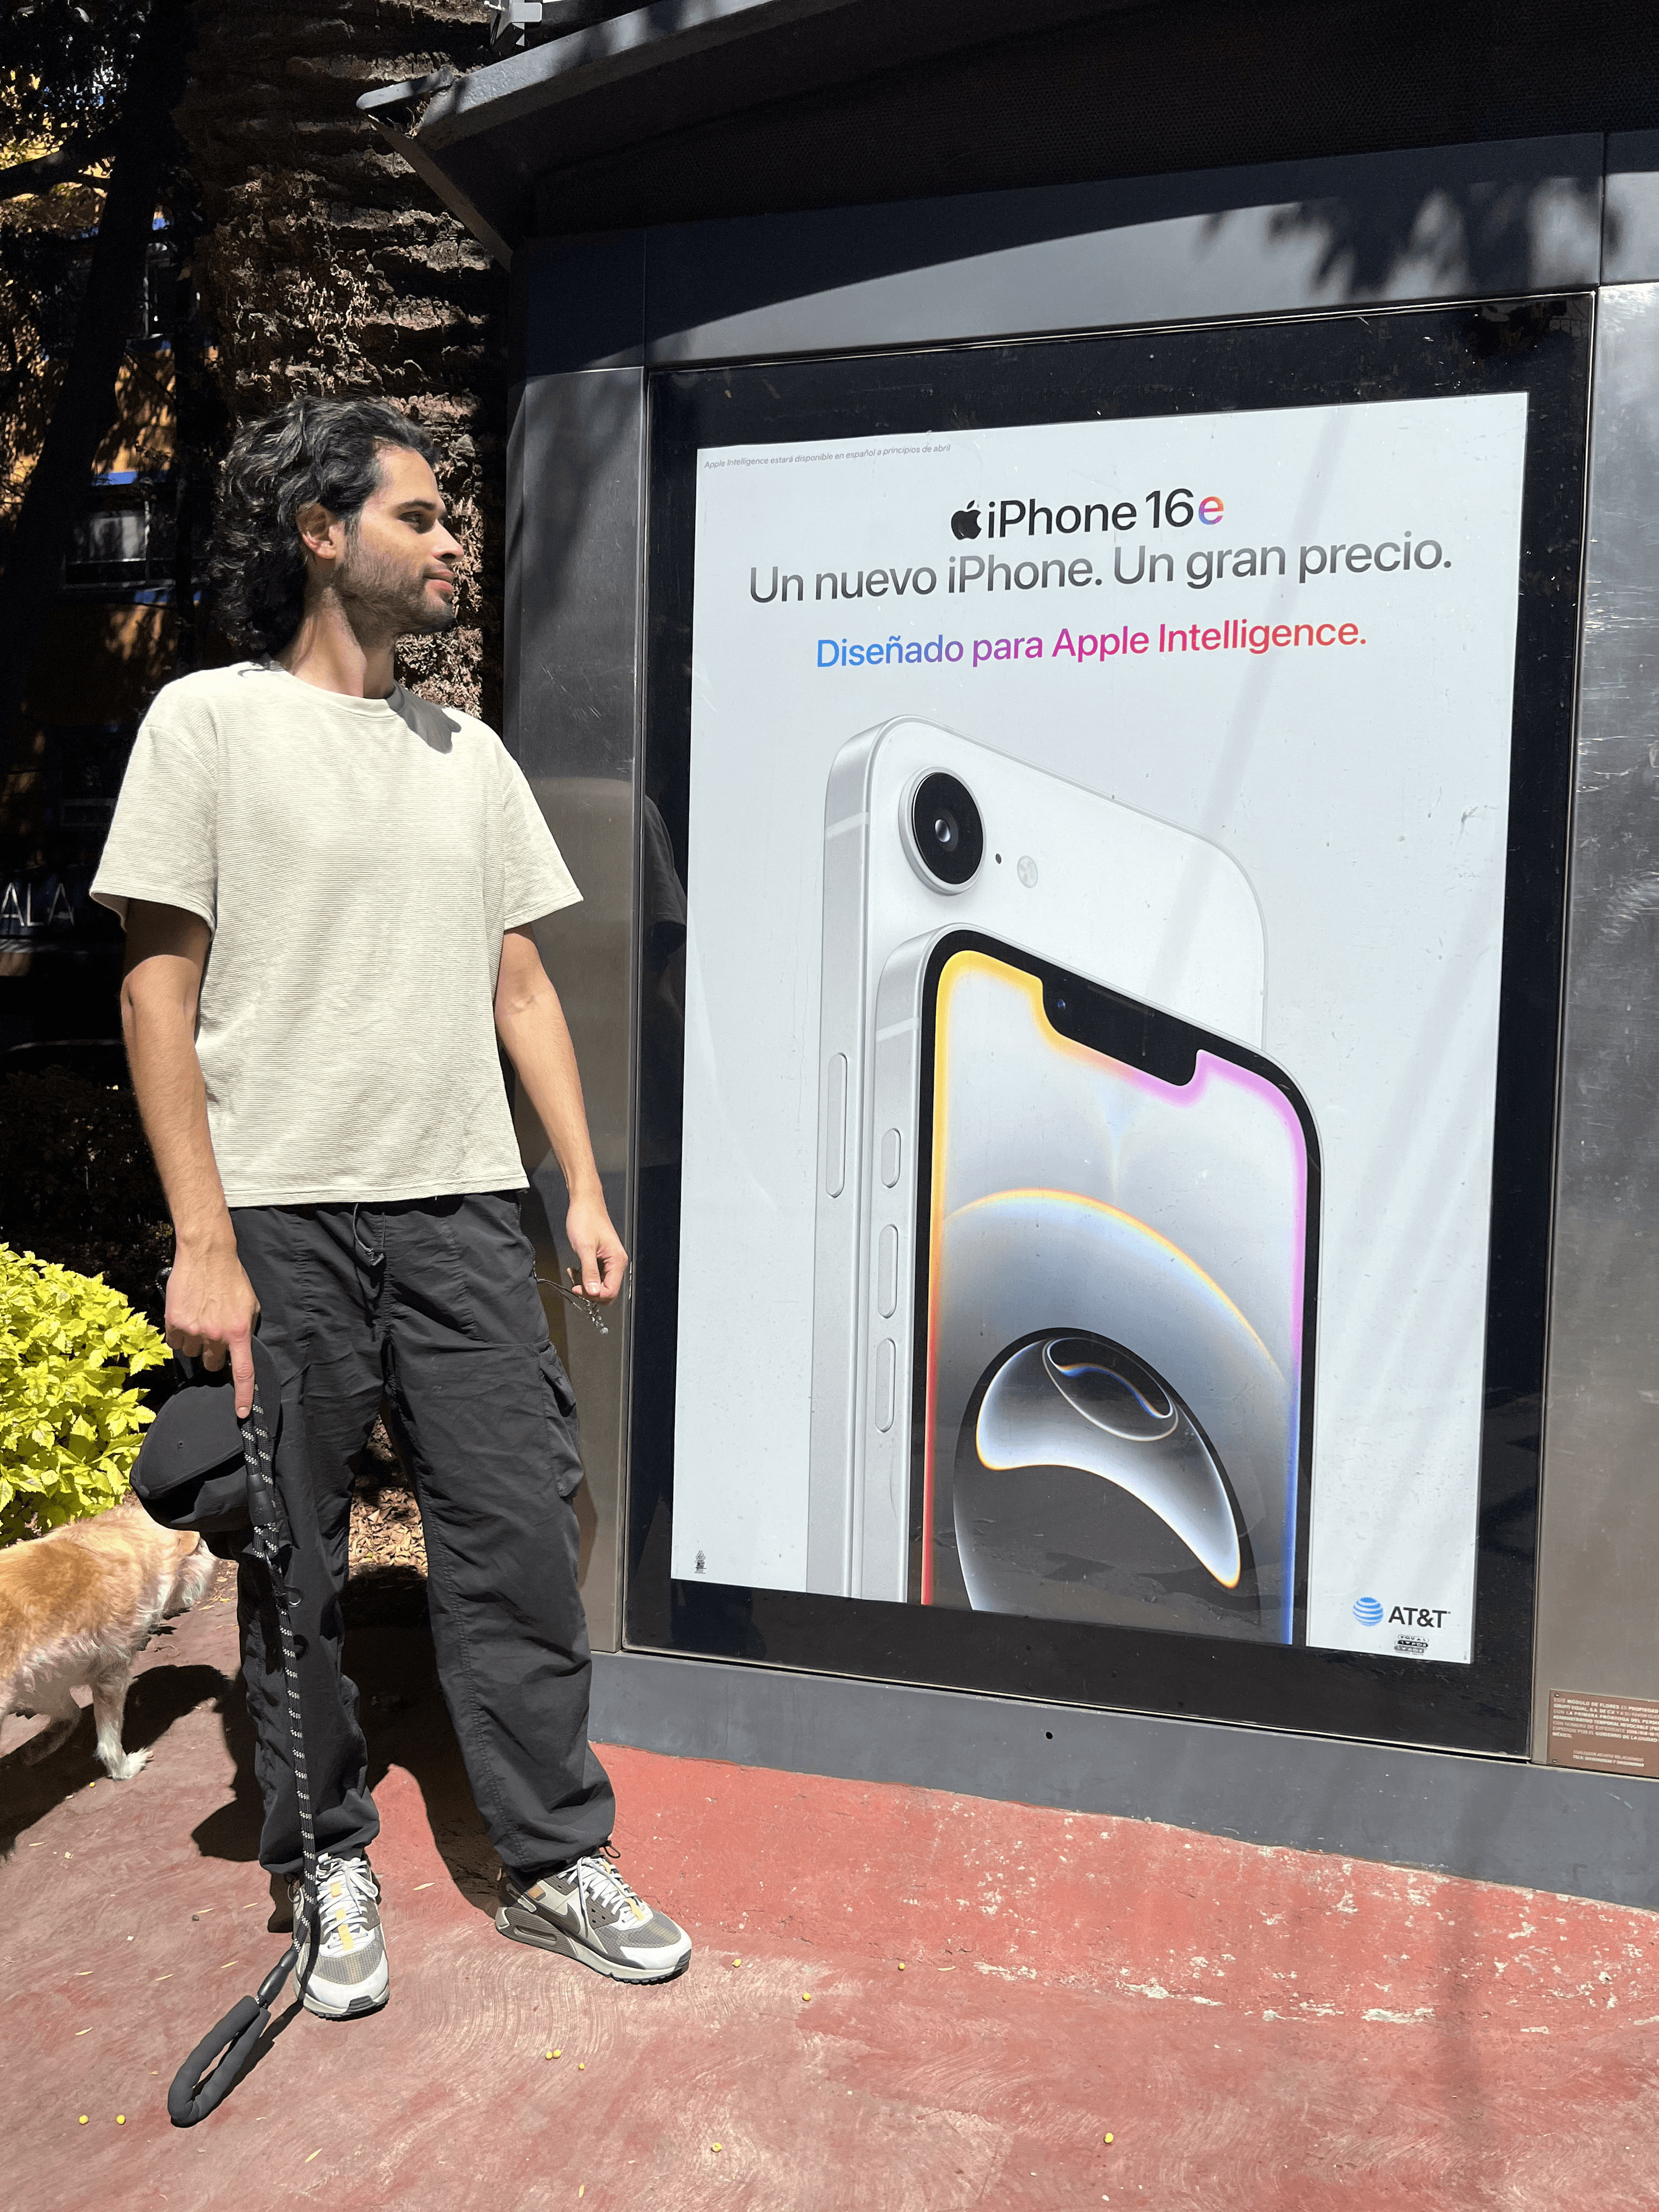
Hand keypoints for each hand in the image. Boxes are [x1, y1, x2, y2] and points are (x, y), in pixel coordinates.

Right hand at [166, 1233, 260, 1415]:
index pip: (242, 1372)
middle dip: (213, 1354)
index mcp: (238, 1332)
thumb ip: (244, 1330)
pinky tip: (187, 1315)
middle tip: (214, 1334)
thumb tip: (238, 1350)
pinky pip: (175, 1342)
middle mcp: (215, 1334)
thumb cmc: (231, 1279)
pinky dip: (180, 1333)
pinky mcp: (174, 1322)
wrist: (206, 1255)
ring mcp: (193, 1330)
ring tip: (200, 1317)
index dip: (242, 1396)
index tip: (241, 1413)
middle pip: (212, 1364)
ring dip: (195, 1342)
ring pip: (191, 1353)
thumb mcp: (249, 1306)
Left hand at [566, 1190, 626, 1304]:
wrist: (584, 1203)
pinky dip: (584, 1276)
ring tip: (574, 1273)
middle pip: (606, 1291)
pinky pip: (595, 1276)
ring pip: (599, 1284)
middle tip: (575, 1283)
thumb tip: (593, 1292)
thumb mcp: (584, 1248)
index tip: (578, 1288)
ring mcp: (609, 1261)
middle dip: (589, 1291)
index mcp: (617, 1260)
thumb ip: (589, 1272)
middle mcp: (616, 1262)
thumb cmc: (586, 1219)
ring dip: (585, 1283)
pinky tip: (576, 1269)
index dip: (593, 1294)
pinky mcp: (602, 1259)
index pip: (610, 1291)